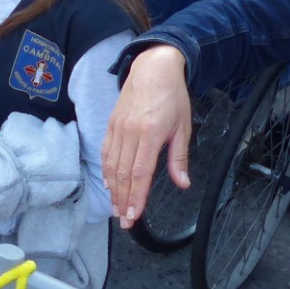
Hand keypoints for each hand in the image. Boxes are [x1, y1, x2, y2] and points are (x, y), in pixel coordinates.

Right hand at [103, 45, 193, 226]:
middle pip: (123, 174)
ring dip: (113, 190)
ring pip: (111, 165)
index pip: (140, 173)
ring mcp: (118, 127)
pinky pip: (106, 151)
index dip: (136, 197)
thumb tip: (183, 183)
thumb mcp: (183, 126)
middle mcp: (130, 132)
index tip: (134, 216)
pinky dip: (106, 170)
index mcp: (150, 133)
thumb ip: (179, 157)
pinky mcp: (111, 123)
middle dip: (123, 200)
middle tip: (124, 221)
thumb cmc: (172, 95)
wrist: (154, 66)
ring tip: (116, 208)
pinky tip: (109, 184)